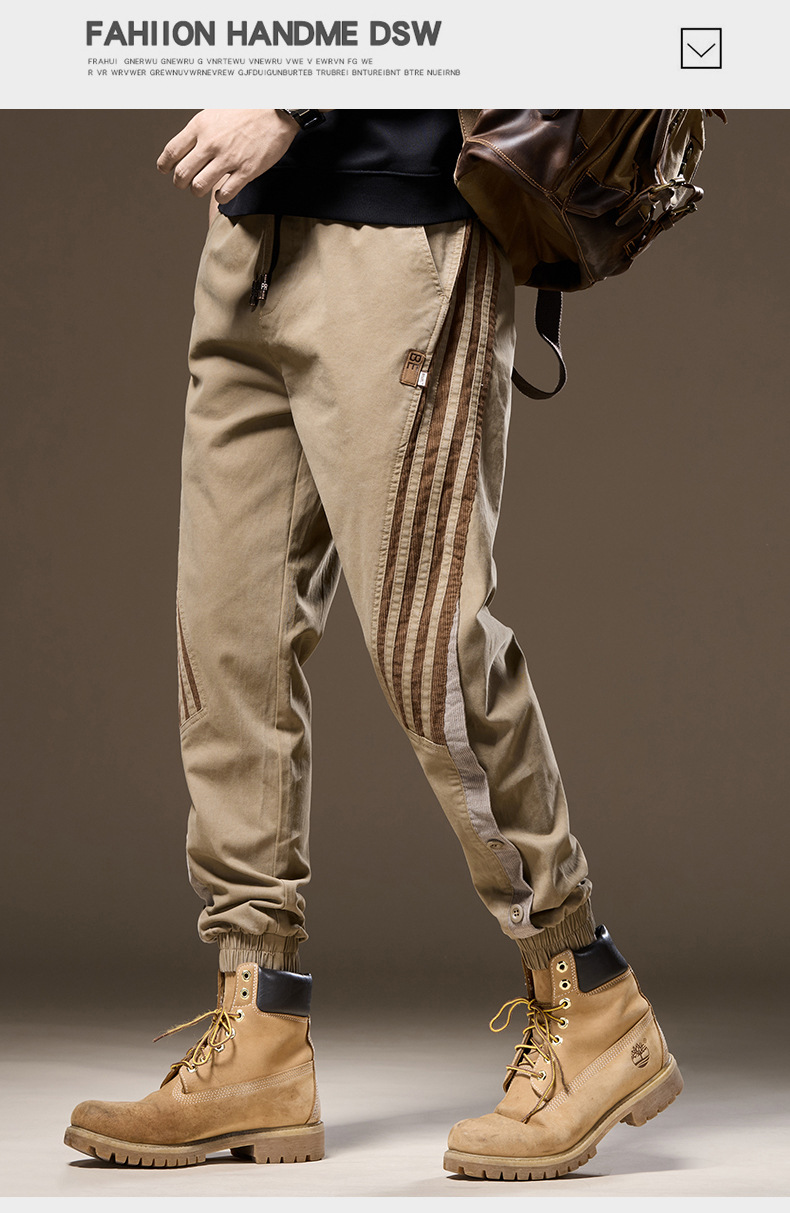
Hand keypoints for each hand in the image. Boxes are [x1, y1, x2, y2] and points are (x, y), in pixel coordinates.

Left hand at [157, 109, 298, 203]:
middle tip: (184, 184)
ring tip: (202, 189)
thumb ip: (199, 130)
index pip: (172, 151)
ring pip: (199, 186)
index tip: (165, 170)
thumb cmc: (246, 110)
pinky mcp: (245, 171)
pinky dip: (220, 197)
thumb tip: (187, 147)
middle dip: (180, 183)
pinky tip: (221, 193)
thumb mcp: (215, 112)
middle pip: (182, 173)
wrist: (276, 111)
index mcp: (200, 126)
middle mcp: (211, 143)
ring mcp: (228, 158)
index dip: (165, 165)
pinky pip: (225, 193)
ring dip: (197, 191)